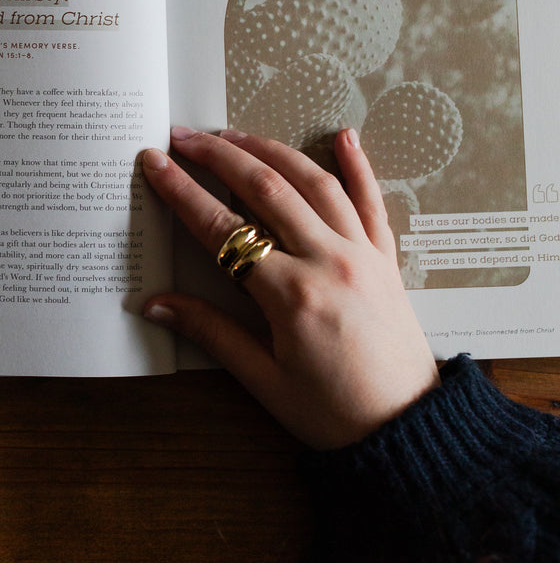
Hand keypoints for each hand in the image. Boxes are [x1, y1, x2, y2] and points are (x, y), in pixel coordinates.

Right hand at [141, 127, 438, 448]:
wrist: (408, 428)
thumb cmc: (333, 413)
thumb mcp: (264, 380)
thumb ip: (210, 332)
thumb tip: (154, 303)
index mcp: (292, 295)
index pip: (222, 229)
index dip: (182, 192)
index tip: (155, 163)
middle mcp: (329, 261)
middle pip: (266, 189)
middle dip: (219, 157)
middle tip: (185, 136)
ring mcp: (362, 254)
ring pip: (314, 182)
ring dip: (272, 150)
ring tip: (235, 135)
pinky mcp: (386, 258)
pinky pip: (371, 200)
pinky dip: (358, 165)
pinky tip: (344, 136)